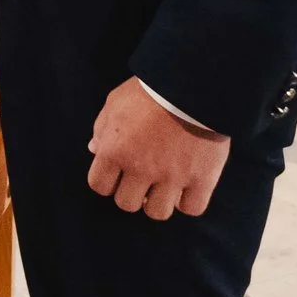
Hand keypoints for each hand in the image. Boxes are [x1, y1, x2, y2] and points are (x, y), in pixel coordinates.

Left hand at [86, 77, 230, 220]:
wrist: (194, 84)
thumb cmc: (150, 90)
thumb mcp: (116, 101)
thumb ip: (102, 128)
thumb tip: (94, 150)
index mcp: (114, 150)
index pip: (99, 186)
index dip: (107, 181)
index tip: (118, 172)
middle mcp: (140, 169)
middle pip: (126, 204)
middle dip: (132, 192)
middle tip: (143, 179)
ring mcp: (172, 177)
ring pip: (157, 213)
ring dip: (159, 201)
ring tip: (166, 185)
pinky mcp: (202, 180)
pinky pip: (191, 209)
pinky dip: (188, 202)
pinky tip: (188, 187)